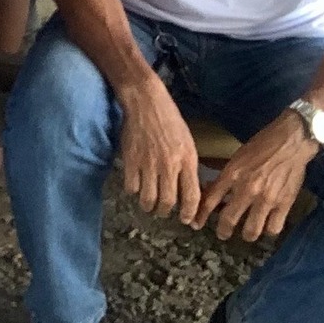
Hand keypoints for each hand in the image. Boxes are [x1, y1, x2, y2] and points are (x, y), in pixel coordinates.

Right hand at [116, 77, 202, 223]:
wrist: (146, 102)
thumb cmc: (170, 121)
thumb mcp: (188, 142)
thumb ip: (189, 166)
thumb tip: (191, 190)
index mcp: (187, 160)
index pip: (192, 196)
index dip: (189, 213)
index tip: (186, 220)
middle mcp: (169, 164)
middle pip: (168, 202)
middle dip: (166, 212)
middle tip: (164, 211)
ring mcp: (148, 163)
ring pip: (148, 198)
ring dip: (149, 206)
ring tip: (149, 204)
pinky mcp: (131, 159)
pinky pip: (131, 187)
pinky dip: (133, 191)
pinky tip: (136, 187)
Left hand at [194, 112, 317, 241]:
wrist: (291, 142)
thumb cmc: (262, 145)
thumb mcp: (237, 158)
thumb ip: (226, 176)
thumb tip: (213, 190)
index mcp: (232, 174)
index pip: (210, 200)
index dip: (201, 216)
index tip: (196, 224)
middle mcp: (247, 189)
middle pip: (229, 220)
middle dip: (223, 231)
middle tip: (222, 234)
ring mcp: (266, 198)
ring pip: (251, 230)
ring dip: (247, 235)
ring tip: (247, 234)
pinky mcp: (284, 204)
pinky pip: (273, 228)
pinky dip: (269, 230)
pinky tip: (267, 226)